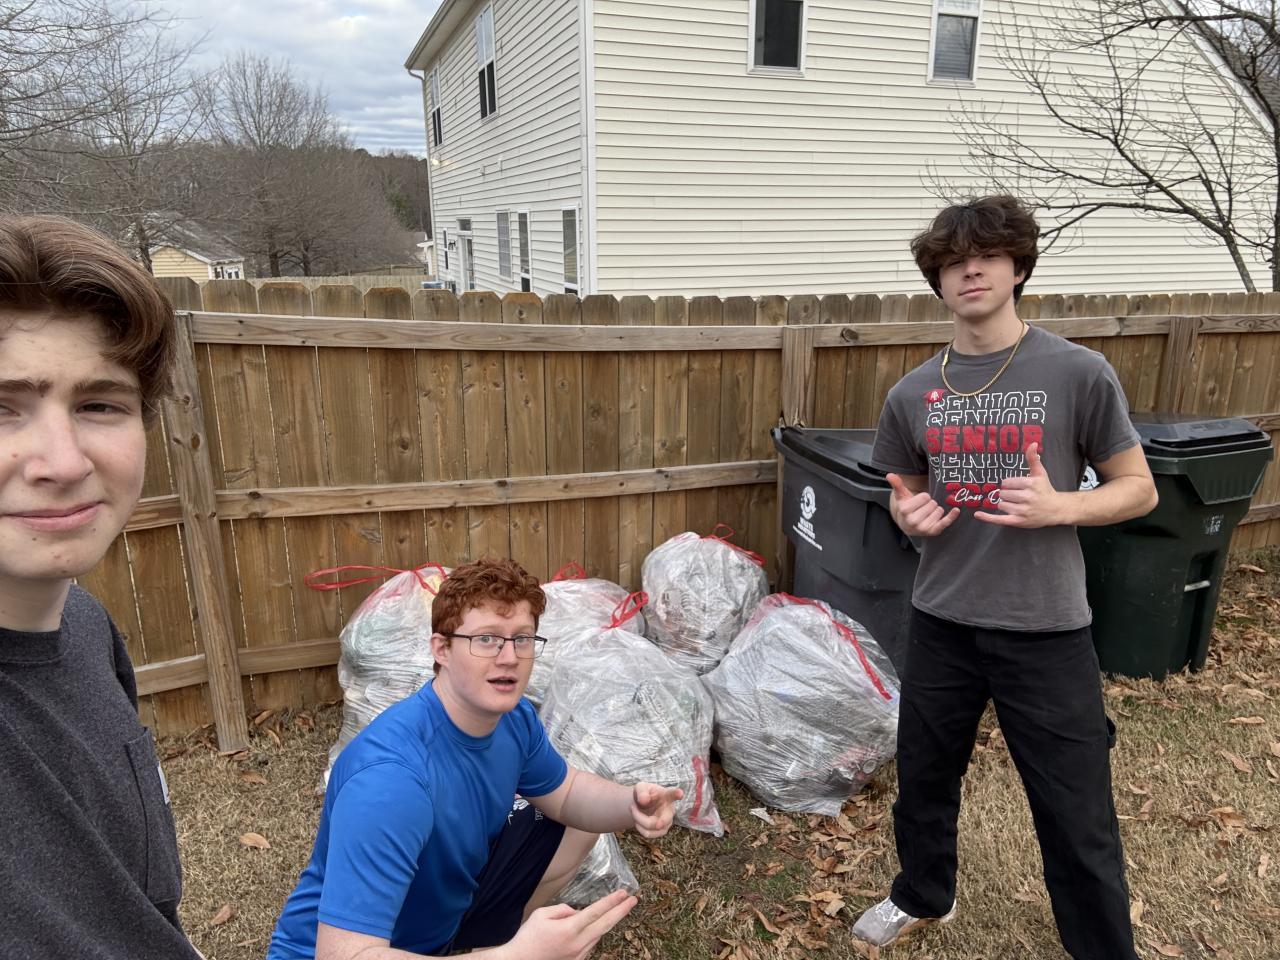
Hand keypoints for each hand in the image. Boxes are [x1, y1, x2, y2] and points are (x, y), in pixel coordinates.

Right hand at [507, 889, 637, 959]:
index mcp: (569, 929)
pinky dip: (595, 933)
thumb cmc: (528, 937)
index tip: (624, 893)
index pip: (596, 912)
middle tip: (633, 900)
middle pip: (605, 925)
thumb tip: (577, 912)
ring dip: (608, 921)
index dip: (612, 902)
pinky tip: (596, 926)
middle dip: (621, 911)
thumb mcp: (542, 914)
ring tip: (616, 908)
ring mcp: (578, 954)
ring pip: (599, 934)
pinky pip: (591, 944)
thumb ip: (563, 910)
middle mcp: (577, 943)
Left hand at [630, 782, 682, 837]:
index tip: (680, 793)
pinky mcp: (661, 831)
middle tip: (657, 824)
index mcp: (667, 795)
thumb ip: (642, 791)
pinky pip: (648, 833)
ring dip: (638, 819)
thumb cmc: (645, 794)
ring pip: (652, 826)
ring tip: (633, 808)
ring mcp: (667, 822)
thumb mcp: (641, 788)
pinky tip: (636, 819)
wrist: (642, 804)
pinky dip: (638, 826)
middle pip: (666, 818)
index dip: (677, 793)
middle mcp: (670, 810)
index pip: (673, 794)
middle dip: (661, 822)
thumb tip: (644, 800)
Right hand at [887, 473, 959, 536]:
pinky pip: (945, 522)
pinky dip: (951, 516)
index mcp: (905, 510)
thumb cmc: (907, 508)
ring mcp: (923, 528)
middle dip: (930, 504)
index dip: (923, 497)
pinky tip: (956, 510)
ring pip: (939, 510)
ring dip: (936, 510)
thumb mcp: (901, 496)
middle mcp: (913, 521)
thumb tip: (890, 475)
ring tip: (928, 514)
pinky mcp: (933, 532)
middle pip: (932, 504)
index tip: (919, 502)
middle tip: (924, 509)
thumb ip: (897, 485)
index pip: (924, 497)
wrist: (908, 525)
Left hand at [974, 443, 1065, 528]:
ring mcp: (1023, 511)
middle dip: (1007, 494)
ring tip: (1017, 504)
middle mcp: (1027, 497)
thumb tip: (1032, 443)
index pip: (1006, 483)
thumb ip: (1033, 458)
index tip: (1017, 487)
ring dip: (1005, 504)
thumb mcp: (1040, 473)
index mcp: (1030, 484)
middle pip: (1003, 494)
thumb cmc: (1046, 489)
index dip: (1009, 485)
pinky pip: (999, 519)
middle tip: (1018, 496)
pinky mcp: (1019, 521)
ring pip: (1001, 505)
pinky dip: (988, 517)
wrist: (1056, 509)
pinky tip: (978, 515)